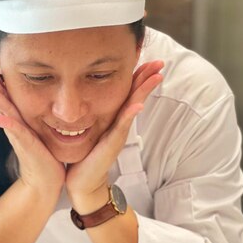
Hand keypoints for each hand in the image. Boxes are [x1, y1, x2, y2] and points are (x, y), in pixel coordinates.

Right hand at [0, 64, 65, 193]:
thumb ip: (35, 116)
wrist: (46, 181)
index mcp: (20, 118)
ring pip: (3, 110)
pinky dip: (6, 124)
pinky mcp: (27, 145)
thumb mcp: (39, 130)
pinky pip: (16, 132)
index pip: (6, 94)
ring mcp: (19, 134)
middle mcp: (16, 124)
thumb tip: (40, 99)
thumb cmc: (45, 155)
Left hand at [66, 60, 163, 209]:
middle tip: (160, 62)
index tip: (145, 58)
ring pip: (133, 108)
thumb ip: (90, 117)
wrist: (82, 184)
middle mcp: (118, 126)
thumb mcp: (88, 132)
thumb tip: (83, 100)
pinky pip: (121, 127)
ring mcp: (117, 135)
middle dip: (147, 78)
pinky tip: (137, 104)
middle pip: (135, 96)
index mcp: (112, 120)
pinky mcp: (111, 145)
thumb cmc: (83, 159)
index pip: (127, 93)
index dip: (137, 76)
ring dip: (144, 92)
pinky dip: (129, 115)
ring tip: (156, 76)